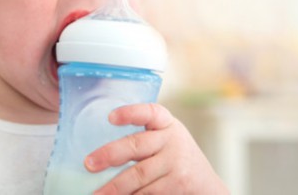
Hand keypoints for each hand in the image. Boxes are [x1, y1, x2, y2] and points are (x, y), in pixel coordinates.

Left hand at [84, 103, 228, 193]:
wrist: (208, 187)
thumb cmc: (176, 158)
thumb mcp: (166, 138)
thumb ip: (144, 136)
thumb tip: (100, 150)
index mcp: (166, 123)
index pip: (149, 111)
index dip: (130, 113)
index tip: (110, 117)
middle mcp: (172, 140)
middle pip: (136, 145)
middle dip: (109, 155)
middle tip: (88, 164)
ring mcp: (176, 163)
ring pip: (138, 175)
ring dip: (115, 187)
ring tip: (97, 193)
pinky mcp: (177, 185)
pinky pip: (147, 193)